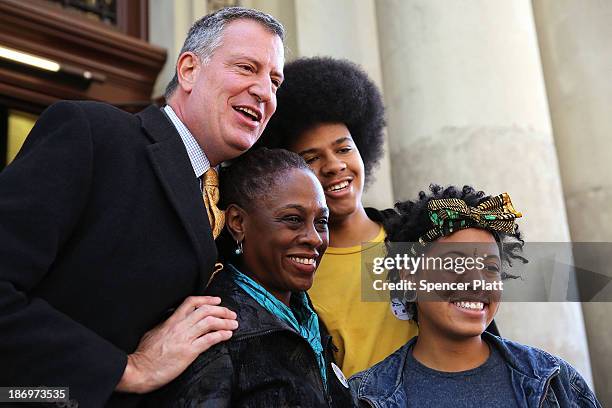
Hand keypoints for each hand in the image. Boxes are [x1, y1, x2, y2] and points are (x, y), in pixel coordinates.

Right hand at [115, 296, 237, 393]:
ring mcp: (184, 338)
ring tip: (234, 324)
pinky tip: (227, 335)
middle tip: (231, 313)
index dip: (206, 299)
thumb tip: (174, 321)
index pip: (191, 302)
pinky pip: (209, 340)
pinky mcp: (188, 352)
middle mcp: (179, 326)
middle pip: (205, 310)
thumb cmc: (144, 354)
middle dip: (221, 310)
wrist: (139, 370)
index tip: (217, 300)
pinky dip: (221, 335)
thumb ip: (166, 325)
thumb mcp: (154, 332)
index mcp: (171, 320)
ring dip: (225, 322)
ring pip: (210, 322)